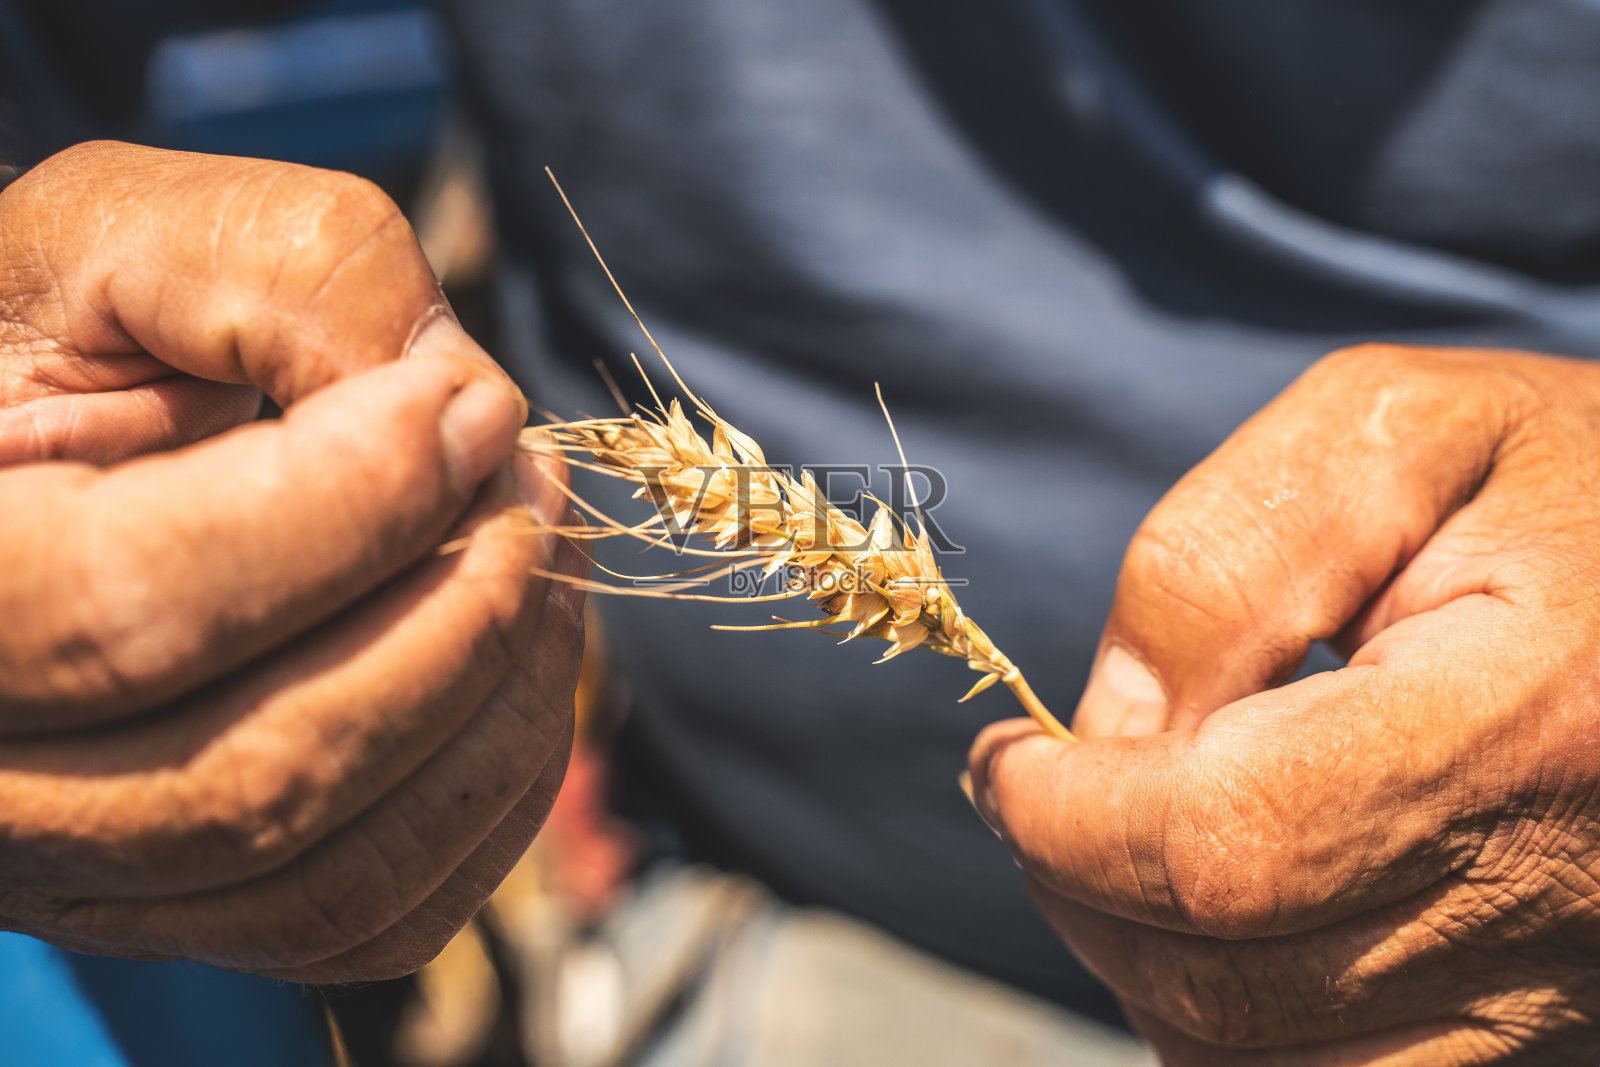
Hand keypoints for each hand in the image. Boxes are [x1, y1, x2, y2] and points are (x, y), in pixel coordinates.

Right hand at [0, 142, 584, 981]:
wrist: (18, 448)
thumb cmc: (56, 331)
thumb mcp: (124, 239)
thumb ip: (294, 277)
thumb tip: (467, 414)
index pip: (147, 604)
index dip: (353, 508)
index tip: (475, 412)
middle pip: (258, 772)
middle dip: (454, 621)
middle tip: (534, 493)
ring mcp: (78, 873)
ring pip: (326, 869)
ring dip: (495, 712)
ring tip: (539, 564)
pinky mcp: (185, 905)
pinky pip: (370, 917)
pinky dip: (489, 802)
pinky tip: (517, 670)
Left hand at [969, 344, 1599, 1063]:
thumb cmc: (1558, 477)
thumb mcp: (1392, 433)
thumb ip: (1219, 566)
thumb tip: (1103, 732)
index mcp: (1524, 718)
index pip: (1231, 845)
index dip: (1074, 824)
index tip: (1006, 766)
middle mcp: (1559, 892)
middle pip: (1234, 980)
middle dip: (1079, 891)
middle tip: (1040, 801)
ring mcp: (1568, 986)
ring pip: (1276, 1066)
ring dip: (1144, 969)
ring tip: (1120, 850)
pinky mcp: (1560, 1023)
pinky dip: (1240, 1028)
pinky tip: (1217, 920)